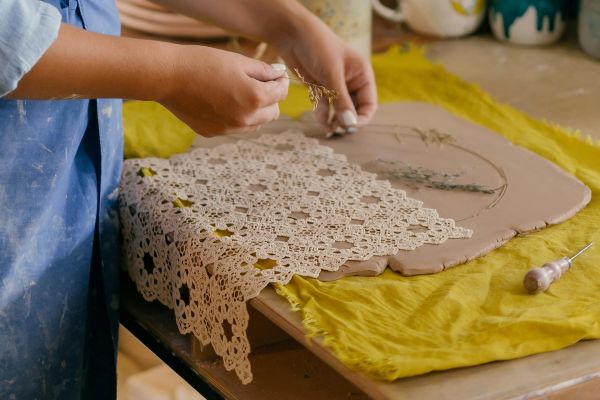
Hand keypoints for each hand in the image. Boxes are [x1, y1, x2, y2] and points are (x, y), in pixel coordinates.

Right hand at [159, 45, 288, 136]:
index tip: (276, 75)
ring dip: (255, 111)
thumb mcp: (238, 61)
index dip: (280, 82)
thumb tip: (279, 75)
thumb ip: (263, 71)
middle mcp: (245, 118)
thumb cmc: (203, 63)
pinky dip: (237, 117)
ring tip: (241, 93)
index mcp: (254, 98)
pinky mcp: (214, 132)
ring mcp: (229, 128)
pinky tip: (223, 101)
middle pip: (272, 113)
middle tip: (260, 84)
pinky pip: (235, 127)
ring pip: (255, 124)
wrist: (168, 76)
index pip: (281, 94)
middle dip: (270, 99)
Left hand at [275, 17, 376, 133]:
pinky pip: (325, 106)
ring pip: (339, 110)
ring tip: (328, 130)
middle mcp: (351, 81)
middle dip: (346, 121)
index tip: (350, 128)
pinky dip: (323, 115)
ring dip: (335, 121)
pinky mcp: (319, 88)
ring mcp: (334, 85)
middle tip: (337, 131)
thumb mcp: (332, 75)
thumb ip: (342, 101)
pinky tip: (321, 122)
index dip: (361, 118)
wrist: (292, 33)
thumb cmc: (318, 47)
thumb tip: (350, 124)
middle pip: (354, 109)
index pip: (369, 104)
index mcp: (362, 75)